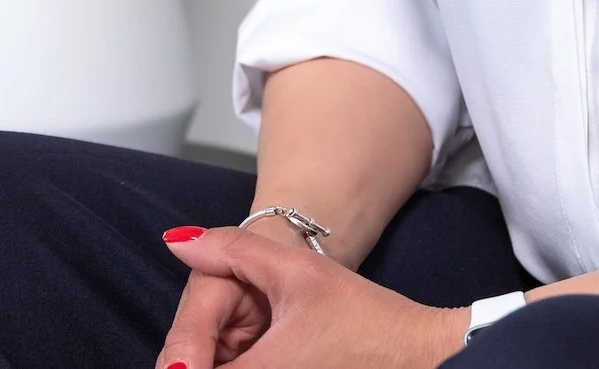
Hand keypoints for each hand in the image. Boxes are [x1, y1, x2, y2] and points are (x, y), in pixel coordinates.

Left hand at [155, 225, 464, 368]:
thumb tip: (180, 242)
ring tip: (250, 341)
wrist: (418, 355)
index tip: (195, 339)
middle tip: (221, 335)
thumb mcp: (297, 270)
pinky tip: (261, 356)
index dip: (183, 354)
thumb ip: (233, 252)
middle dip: (197, 360)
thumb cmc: (365, 318)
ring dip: (218, 366)